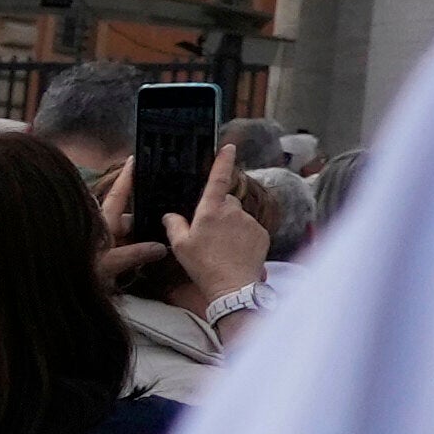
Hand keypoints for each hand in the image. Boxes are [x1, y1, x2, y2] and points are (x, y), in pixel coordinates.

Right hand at [178, 173, 273, 311]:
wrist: (233, 286)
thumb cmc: (203, 266)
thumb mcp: (180, 246)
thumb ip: (174, 225)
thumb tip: (170, 215)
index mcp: (211, 210)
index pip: (218, 178)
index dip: (223, 161)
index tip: (229, 147)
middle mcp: (234, 211)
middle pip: (226, 202)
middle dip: (218, 212)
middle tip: (208, 234)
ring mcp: (250, 222)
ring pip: (238, 217)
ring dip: (231, 226)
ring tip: (222, 249)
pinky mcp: (262, 233)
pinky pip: (250, 229)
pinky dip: (243, 237)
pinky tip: (235, 252)